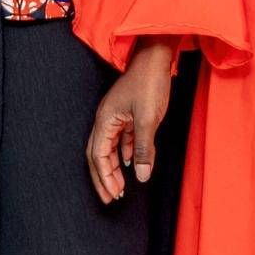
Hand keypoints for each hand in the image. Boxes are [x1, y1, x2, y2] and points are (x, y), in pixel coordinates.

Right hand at [87, 42, 180, 201]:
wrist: (155, 56)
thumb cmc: (149, 82)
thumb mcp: (148, 118)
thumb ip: (143, 148)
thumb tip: (141, 176)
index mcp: (104, 121)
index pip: (98, 157)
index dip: (104, 178)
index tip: (111, 196)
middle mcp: (106, 120)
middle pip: (99, 155)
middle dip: (104, 178)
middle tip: (111, 198)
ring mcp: (117, 116)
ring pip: (111, 148)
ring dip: (115, 168)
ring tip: (121, 186)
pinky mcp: (128, 113)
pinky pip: (123, 139)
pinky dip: (127, 153)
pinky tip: (132, 164)